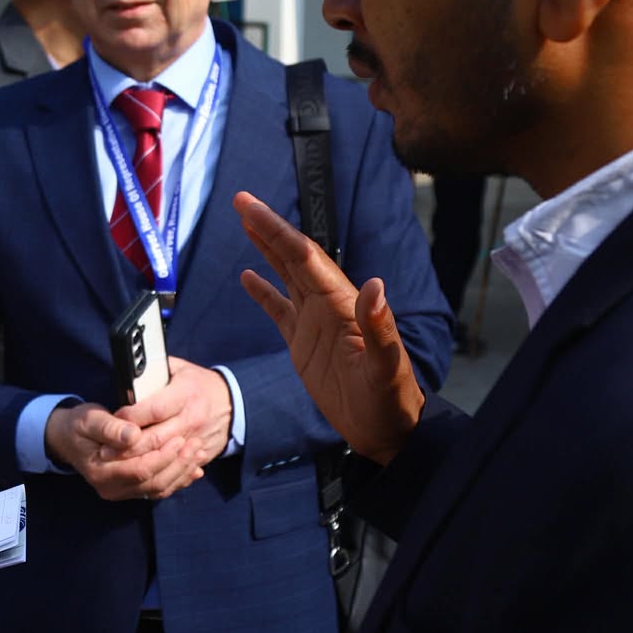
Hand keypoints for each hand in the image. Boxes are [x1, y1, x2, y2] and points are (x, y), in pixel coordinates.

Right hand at [44, 402, 201, 501]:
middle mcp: (111, 488)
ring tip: (199, 452)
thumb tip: (132, 435)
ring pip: (160, 489)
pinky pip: (159, 489)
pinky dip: (179, 479)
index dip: (162, 456)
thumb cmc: (81, 426)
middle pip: (154, 483)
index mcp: (101, 472)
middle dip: (178, 464)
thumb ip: (110, 428)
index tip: (180, 438)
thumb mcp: (89, 420)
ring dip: (182, 472)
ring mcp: (122, 492)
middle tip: (196, 444)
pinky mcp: (132, 489)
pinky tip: (195, 468)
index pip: (140, 470)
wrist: (70, 438)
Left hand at [114, 356, 230, 470]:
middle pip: (156, 439)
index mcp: (186, 393)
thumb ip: (153, 372)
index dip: (130, 418)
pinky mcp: (200, 455)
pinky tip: (140, 472)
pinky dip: (158, 473)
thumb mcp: (178, 368)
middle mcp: (192, 418)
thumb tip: (127, 379)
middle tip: (104, 451)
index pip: (154, 410)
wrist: (234, 403)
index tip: (113, 421)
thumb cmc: (198, 384)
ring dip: (139, 463)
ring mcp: (197, 439)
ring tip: (116, 464)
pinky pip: (177, 469)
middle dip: (128, 448)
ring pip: (164, 458)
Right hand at [235, 191, 425, 464]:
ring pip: (286, 275)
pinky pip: (279, 309)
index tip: (251, 207)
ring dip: (266, 249)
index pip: (305, 257)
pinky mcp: (303, 345)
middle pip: (292, 257)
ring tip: (244, 222)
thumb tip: (374, 286)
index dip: (277, 230)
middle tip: (241, 199)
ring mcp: (314, 324)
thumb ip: (380, 329)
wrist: (388, 433)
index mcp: (343, 304)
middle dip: (268, 228)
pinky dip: (263, 292)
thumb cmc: (391, 402)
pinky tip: (248, 276)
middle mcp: (328, 305)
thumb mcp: (387, 368)